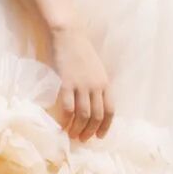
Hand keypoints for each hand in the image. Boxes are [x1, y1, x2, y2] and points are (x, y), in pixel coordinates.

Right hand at [50, 16, 113, 139]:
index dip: (105, 126)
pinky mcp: (67, 83)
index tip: (99, 136)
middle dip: (90, 131)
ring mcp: (82, 85)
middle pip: (96, 116)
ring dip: (78, 129)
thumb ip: (97, 85)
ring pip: (83, 115)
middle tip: (82, 139)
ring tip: (72, 136)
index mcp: (105, 83)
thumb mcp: (96, 68)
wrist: (68, 34)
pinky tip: (62, 125)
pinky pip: (68, 108)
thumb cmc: (80, 50)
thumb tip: (93, 104)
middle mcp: (96, 86)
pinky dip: (66, 120)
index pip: (110, 110)